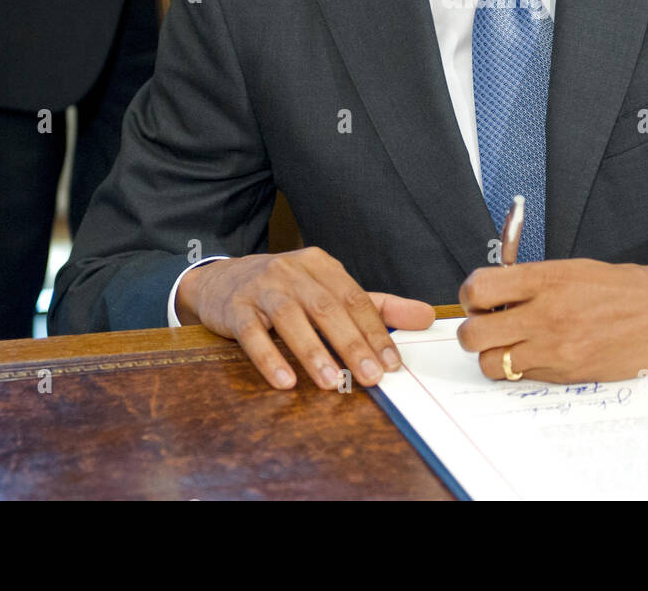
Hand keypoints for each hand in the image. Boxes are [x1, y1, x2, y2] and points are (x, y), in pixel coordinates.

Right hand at [175, 248, 433, 390]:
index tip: (393, 365)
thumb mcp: (330, 292)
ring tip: (330, 382)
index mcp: (322, 266)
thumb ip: (378, 307)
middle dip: (352, 344)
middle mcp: (294, 271)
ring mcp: (263, 288)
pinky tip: (285, 381)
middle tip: (371, 377)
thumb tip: (427, 317)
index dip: (376, 332)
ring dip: (313, 352)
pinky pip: (253, 334)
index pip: (356, 299)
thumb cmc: (285, 291)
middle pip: (328, 308)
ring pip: (292, 318)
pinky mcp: (236, 308)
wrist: (220, 281)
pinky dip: (269, 357)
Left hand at [455, 253, 647, 382]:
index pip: (477, 289)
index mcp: (545, 278)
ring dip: (492, 356)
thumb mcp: (573, 268)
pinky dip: (520, 370)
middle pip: (472, 334)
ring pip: (490, 364)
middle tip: (489, 327)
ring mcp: (555, 348)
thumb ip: (532, 281)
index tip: (480, 300)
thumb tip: (496, 295)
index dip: (470, 297)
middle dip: (472, 332)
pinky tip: (538, 356)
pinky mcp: (567, 374)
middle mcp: (545, 313)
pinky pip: (522, 378)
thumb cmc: (625, 287)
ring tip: (511, 346)